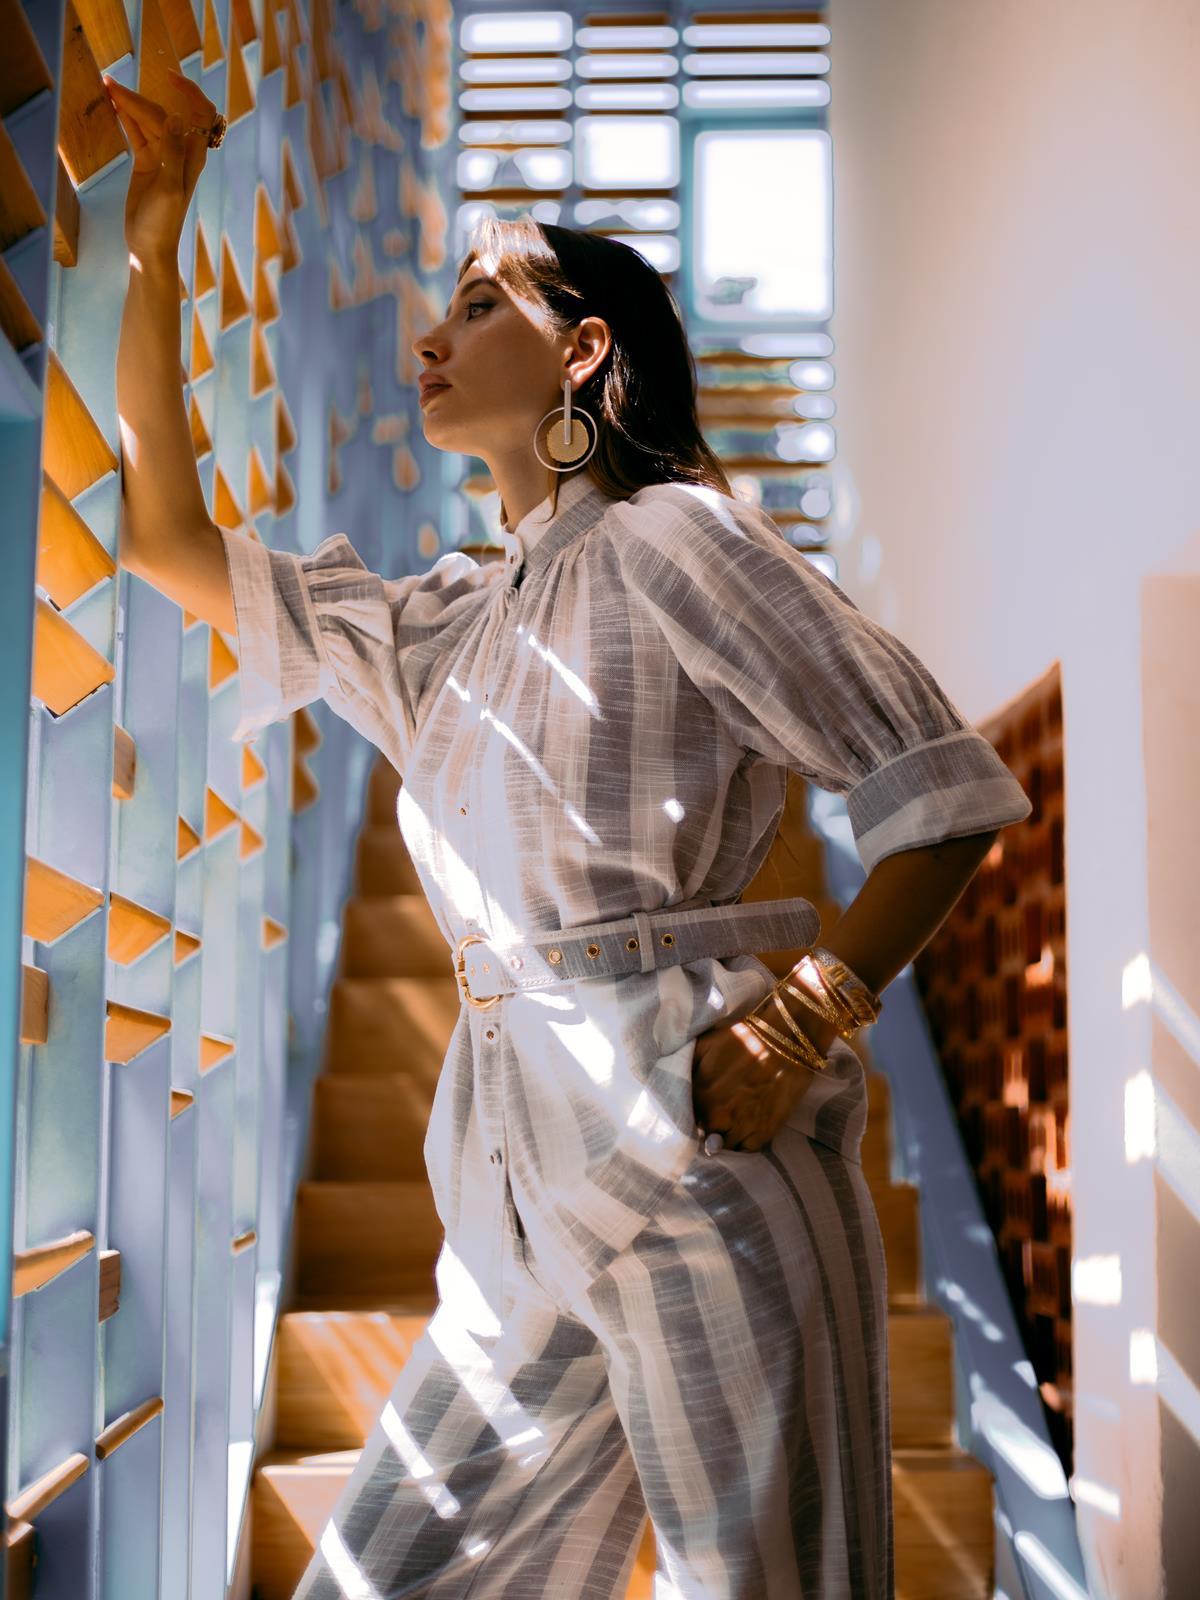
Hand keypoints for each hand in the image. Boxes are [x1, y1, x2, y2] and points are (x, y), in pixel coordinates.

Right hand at [102, 70, 215, 266]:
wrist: (149, 247)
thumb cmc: (163, 223)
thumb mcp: (169, 188)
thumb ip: (173, 153)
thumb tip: (175, 118)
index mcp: (193, 157)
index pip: (200, 115)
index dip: (190, 92)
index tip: (169, 77)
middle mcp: (180, 152)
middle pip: (162, 114)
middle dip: (139, 98)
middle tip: (110, 84)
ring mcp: (162, 156)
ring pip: (147, 121)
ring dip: (129, 103)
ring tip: (106, 86)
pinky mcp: (146, 162)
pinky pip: (137, 132)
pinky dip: (126, 117)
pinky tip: (113, 103)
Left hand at [691, 1015, 830, 1152]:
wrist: (786, 1041)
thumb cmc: (744, 1038)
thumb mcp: (706, 1043)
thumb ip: (686, 1063)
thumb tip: (673, 1079)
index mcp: (700, 1093)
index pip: (685, 1115)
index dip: (693, 1111)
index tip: (700, 1108)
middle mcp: (716, 1114)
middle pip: (703, 1132)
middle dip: (707, 1125)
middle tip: (717, 1115)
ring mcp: (739, 1127)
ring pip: (722, 1147)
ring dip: (723, 1139)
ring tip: (730, 1126)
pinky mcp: (762, 1133)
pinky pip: (744, 1151)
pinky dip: (742, 1145)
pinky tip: (744, 1132)